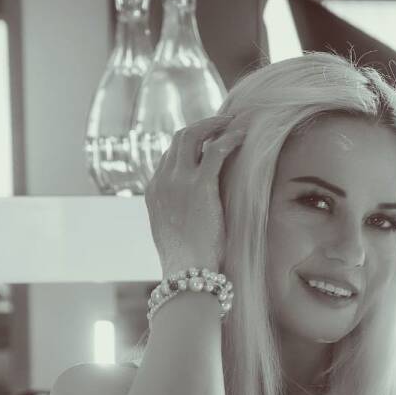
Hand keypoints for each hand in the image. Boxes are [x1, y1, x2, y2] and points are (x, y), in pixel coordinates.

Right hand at [144, 114, 245, 275]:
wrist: (187, 272)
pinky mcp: (199, 186)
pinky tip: (242, 136)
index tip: (207, 143)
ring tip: (232, 122)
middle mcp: (162, 181)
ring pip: (192, 136)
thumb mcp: (173, 235)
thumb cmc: (186, 263)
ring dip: (213, 125)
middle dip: (201, 127)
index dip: (188, 146)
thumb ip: (177, 217)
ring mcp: (178, 181)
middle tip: (221, 123)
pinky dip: (228, 138)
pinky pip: (214, 151)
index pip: (168, 156)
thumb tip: (190, 217)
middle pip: (178, 139)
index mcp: (153, 192)